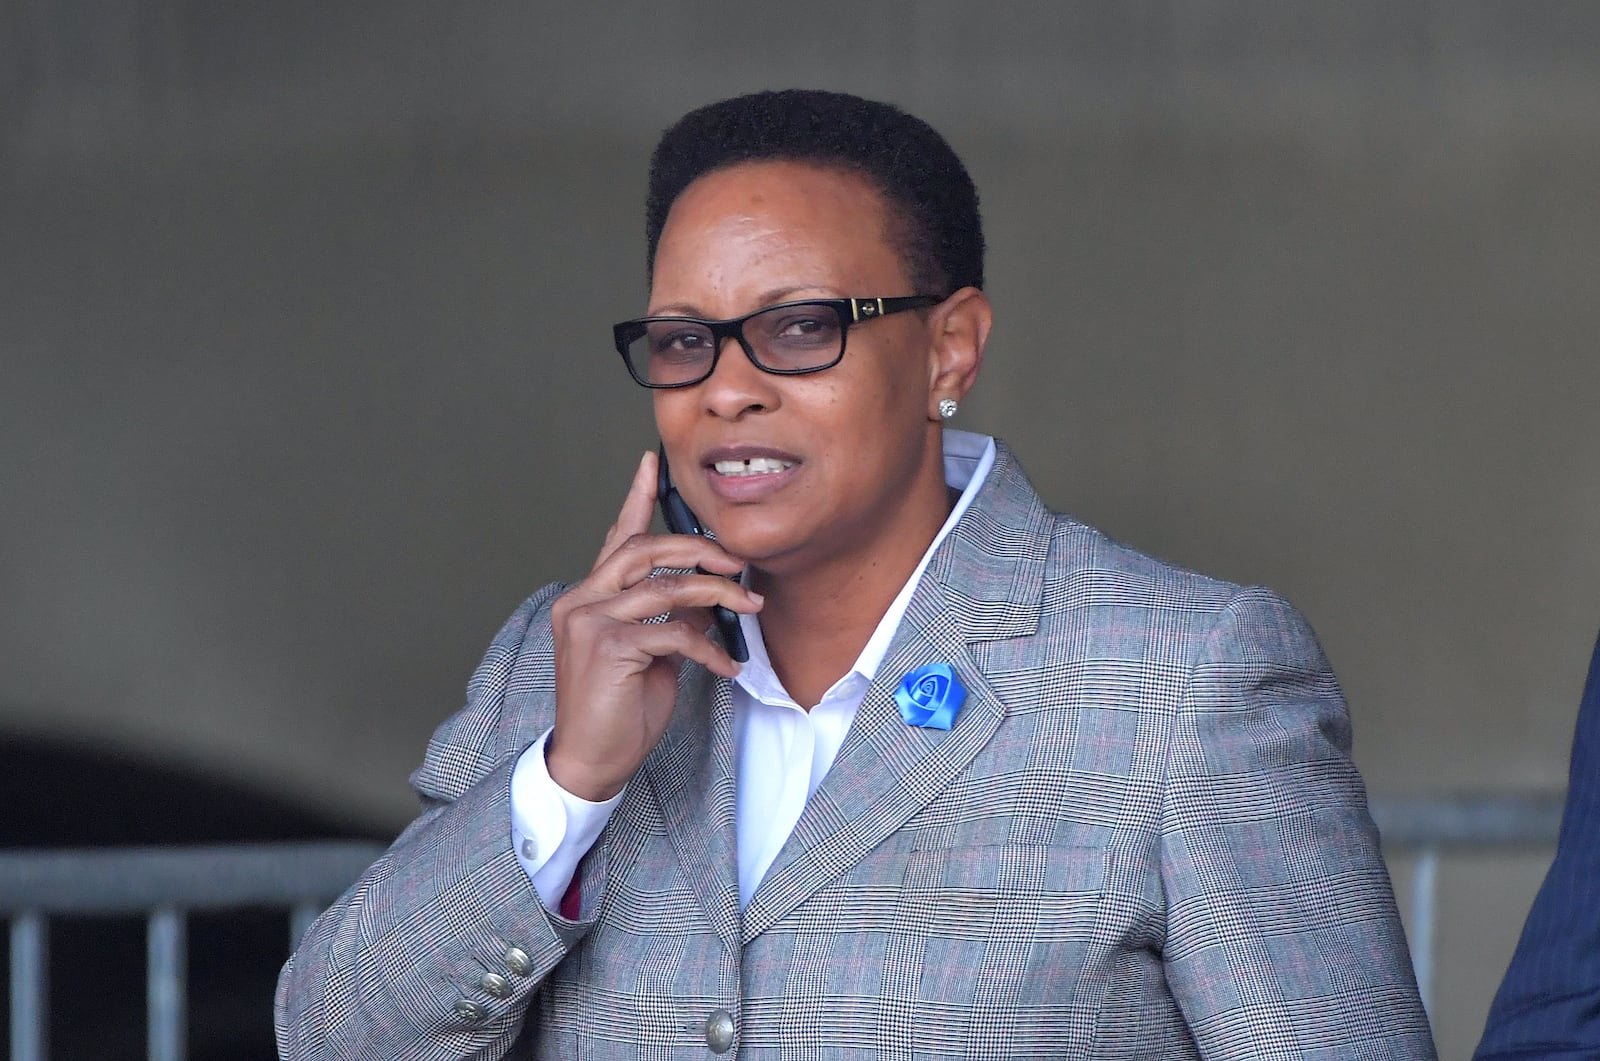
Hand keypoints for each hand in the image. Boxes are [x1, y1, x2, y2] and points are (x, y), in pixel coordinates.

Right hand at [546, 451, 761, 800]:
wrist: (590, 760)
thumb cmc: (618, 710)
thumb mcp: (650, 655)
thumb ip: (668, 617)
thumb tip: (707, 597)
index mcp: (588, 596)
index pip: (616, 537)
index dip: (635, 497)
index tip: (651, 462)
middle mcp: (582, 599)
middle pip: (646, 548)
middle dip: (701, 548)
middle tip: (739, 561)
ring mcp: (591, 621)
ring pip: (667, 586)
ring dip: (719, 594)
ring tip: (750, 605)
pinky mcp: (609, 648)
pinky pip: (674, 631)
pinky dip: (709, 646)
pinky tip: (727, 666)